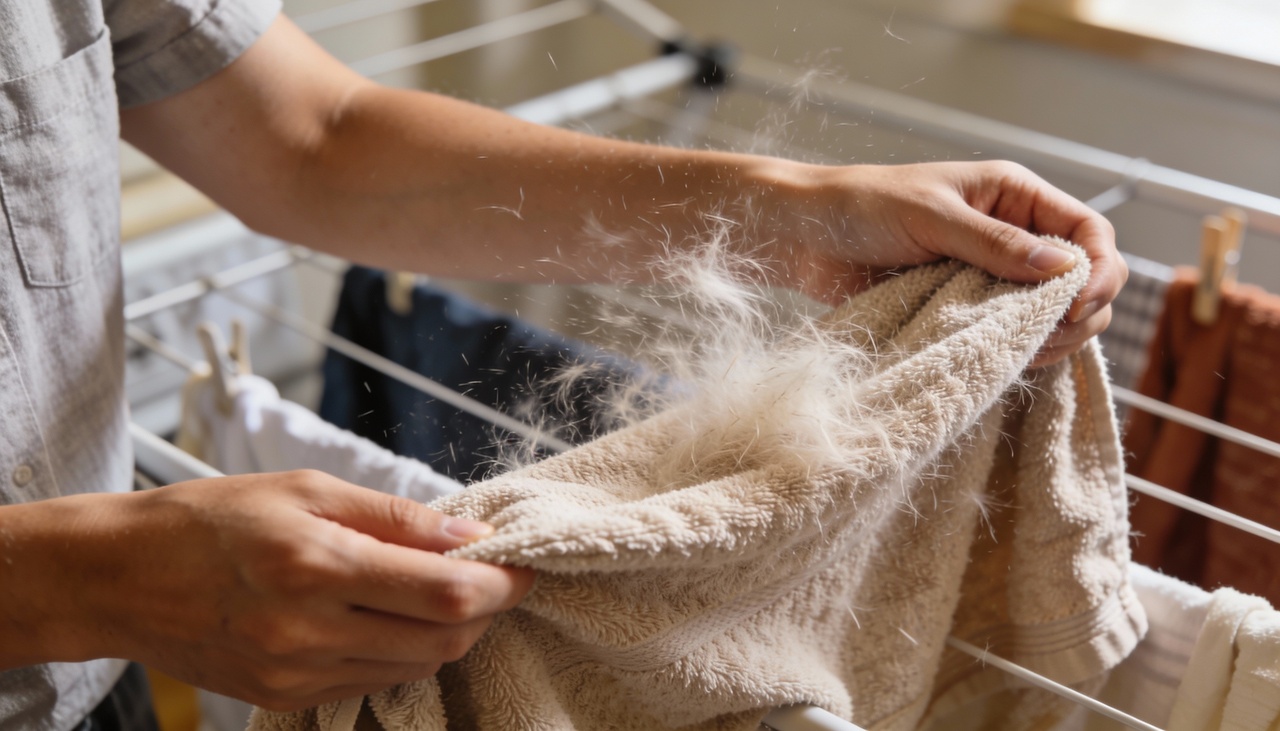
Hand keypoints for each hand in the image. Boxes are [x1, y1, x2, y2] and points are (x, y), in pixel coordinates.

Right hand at [0, 471, 532, 710]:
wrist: (119, 578)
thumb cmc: (210, 519)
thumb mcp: (307, 489)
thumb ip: (395, 517)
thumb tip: (469, 536)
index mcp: (318, 564)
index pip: (447, 593)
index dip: (504, 583)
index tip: (524, 565)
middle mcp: (310, 630)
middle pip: (445, 640)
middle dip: (484, 609)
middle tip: (487, 574)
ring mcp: (297, 674)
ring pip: (417, 667)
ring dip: (446, 633)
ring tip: (435, 590)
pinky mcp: (285, 698)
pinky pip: (374, 681)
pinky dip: (400, 651)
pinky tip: (386, 617)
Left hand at [784, 161, 1126, 365]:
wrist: (805, 236)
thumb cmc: (862, 207)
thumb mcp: (931, 216)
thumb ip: (994, 243)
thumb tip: (1064, 268)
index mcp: (1015, 197)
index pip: (1089, 232)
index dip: (1098, 270)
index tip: (1075, 306)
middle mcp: (1014, 236)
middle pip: (1085, 280)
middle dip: (1081, 312)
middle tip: (1045, 338)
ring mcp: (992, 278)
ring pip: (1054, 315)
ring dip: (1052, 338)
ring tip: (1023, 351)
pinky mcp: (966, 311)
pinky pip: (1011, 336)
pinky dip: (1018, 351)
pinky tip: (1005, 359)